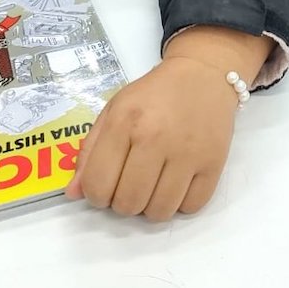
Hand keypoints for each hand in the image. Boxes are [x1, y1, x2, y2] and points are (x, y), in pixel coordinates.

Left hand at [65, 58, 235, 219]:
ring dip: (151, 207)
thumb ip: (90, 152)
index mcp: (125, 122)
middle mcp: (156, 138)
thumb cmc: (153, 95)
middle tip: (130, 186)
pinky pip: (191, 207)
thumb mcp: (114, 111)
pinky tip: (176, 184)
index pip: (98, 184)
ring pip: (160, 212)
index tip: (104, 188)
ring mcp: (188, 152)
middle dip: (123, 204)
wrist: (201, 76)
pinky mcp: (215, 163)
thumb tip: (73, 194)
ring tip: (153, 187)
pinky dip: (180, 204)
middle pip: (128, 204)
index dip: (95, 196)